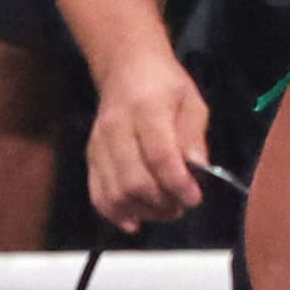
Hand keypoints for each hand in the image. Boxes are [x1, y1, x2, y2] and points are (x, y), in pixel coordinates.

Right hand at [86, 49, 210, 229]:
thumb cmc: (164, 86)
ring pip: (116, 194)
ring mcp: (99, 146)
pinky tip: (135, 220)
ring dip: (142, 211)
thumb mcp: (191, 102)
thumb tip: (199, 172)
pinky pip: (98, 197)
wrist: (125, 69)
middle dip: (161, 203)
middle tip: (179, 207)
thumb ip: (194, 137)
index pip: (160, 156)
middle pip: (135, 181)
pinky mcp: (90, 159)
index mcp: (147, 109)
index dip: (178, 184)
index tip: (194, 198)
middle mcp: (117, 129)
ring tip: (162, 211)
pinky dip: (116, 215)